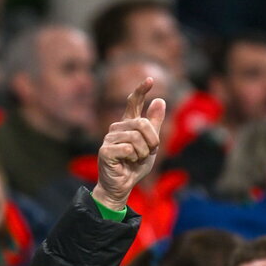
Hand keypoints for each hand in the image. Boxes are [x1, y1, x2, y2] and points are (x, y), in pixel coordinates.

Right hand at [93, 78, 166, 209]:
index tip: (150, 79)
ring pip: (136, 138)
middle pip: (142, 124)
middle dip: (152, 141)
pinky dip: (133, 158)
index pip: (133, 103)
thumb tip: (160, 100)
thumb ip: (154, 124)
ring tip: (135, 159)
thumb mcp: (151, 145)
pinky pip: (128, 149)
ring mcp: (109, 138)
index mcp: (128, 125)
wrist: (123, 186)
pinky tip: (126, 163)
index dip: (141, 90)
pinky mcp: (105, 150)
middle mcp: (117, 128)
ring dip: (143, 152)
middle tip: (148, 153)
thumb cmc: (135, 166)